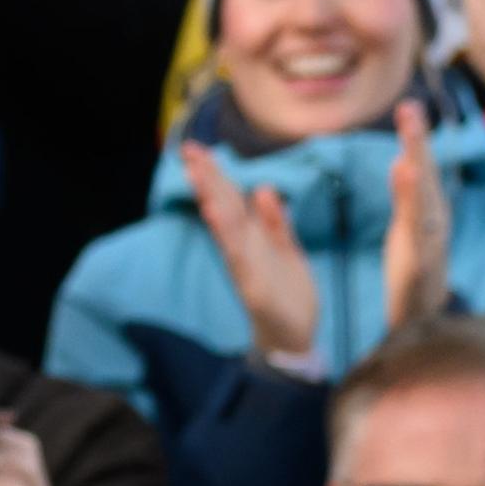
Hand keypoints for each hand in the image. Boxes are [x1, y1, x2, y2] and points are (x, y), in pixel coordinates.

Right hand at [182, 140, 316, 356]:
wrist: (296, 337)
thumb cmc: (289, 293)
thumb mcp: (288, 250)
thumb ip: (275, 222)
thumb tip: (264, 187)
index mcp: (251, 238)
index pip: (230, 198)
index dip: (215, 173)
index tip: (198, 148)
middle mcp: (243, 247)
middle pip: (223, 205)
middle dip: (207, 177)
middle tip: (188, 149)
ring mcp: (244, 265)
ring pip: (225, 226)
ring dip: (210, 198)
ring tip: (197, 172)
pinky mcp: (251, 286)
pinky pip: (237, 256)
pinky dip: (225, 234)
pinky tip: (214, 214)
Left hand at [384, 100, 453, 328]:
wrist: (421, 319)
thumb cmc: (414, 270)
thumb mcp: (406, 227)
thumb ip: (405, 196)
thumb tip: (402, 161)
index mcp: (427, 210)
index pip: (420, 168)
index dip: (415, 138)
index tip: (408, 107)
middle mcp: (433, 220)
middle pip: (425, 174)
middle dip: (417, 140)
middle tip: (410, 107)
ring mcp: (429, 239)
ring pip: (423, 195)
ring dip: (416, 160)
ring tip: (410, 130)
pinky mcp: (419, 258)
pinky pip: (415, 225)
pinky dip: (410, 199)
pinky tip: (403, 173)